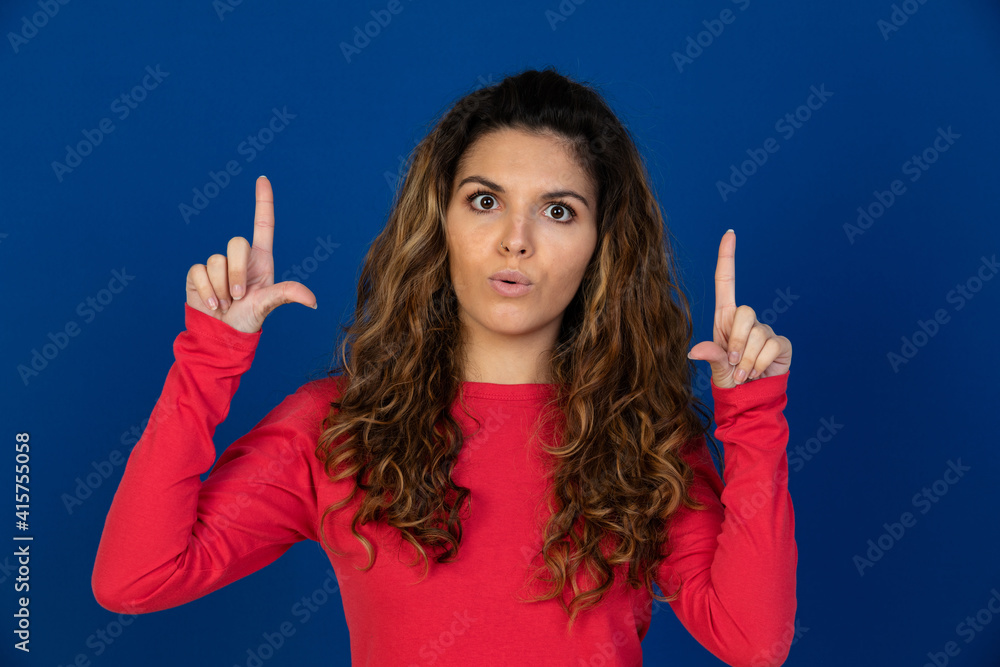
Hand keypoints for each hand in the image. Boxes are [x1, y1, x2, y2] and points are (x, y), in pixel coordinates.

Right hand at [185, 176, 317, 333]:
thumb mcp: (269, 304)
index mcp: (260, 259)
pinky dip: (207, 291)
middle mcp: (239, 258)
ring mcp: (218, 264)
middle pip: (236, 243)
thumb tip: (313, 300)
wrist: (223, 333)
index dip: (263, 202)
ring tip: (226, 303)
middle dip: (237, 273)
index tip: (263, 179)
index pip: (263, 224)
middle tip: (238, 296)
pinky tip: (212, 304)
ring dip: (222, 288)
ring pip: (216, 261)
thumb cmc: (250, 317)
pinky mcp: (198, 273)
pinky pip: (199, 272)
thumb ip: (288, 295)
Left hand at [687, 230, 791, 388]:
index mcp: (725, 318)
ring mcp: (765, 330)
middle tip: (733, 365)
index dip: (727, 257)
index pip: (726, 281)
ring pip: (757, 334)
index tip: (729, 233)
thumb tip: (695, 352)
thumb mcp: (716, 368)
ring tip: (744, 374)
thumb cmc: (729, 379)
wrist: (751, 397)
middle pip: (744, 313)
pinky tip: (757, 373)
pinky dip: (760, 364)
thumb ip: (710, 356)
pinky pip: (771, 346)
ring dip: (747, 361)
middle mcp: (746, 320)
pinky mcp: (781, 343)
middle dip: (735, 342)